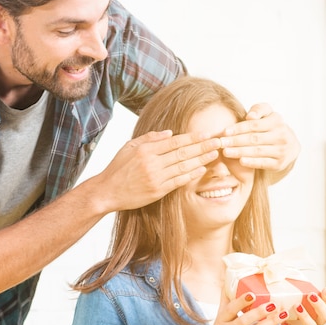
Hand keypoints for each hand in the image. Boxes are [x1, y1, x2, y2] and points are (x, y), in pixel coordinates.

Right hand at [94, 129, 221, 211]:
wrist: (107, 191)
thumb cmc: (118, 168)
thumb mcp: (130, 147)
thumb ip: (150, 138)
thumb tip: (170, 133)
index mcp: (146, 149)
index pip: (174, 141)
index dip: (192, 138)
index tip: (206, 134)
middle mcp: (152, 162)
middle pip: (182, 152)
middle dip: (202, 147)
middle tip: (218, 142)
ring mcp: (155, 177)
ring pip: (183, 166)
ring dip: (201, 159)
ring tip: (215, 154)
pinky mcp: (157, 191)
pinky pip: (178, 181)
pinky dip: (191, 175)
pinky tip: (202, 169)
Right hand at [196, 291, 283, 324]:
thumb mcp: (218, 323)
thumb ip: (225, 304)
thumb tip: (226, 282)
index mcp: (220, 322)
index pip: (230, 309)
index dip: (241, 302)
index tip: (253, 294)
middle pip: (244, 320)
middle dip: (260, 312)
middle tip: (274, 304)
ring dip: (270, 323)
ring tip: (282, 315)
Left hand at [219, 103, 299, 181]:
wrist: (290, 146)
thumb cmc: (271, 127)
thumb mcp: (267, 113)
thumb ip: (258, 110)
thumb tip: (250, 116)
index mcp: (277, 121)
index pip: (254, 125)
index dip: (238, 128)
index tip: (225, 132)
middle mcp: (281, 135)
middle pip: (254, 138)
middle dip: (236, 141)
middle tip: (221, 143)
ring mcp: (281, 151)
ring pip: (257, 151)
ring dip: (239, 152)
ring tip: (226, 152)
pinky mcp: (279, 164)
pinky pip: (263, 163)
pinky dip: (251, 162)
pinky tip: (240, 161)